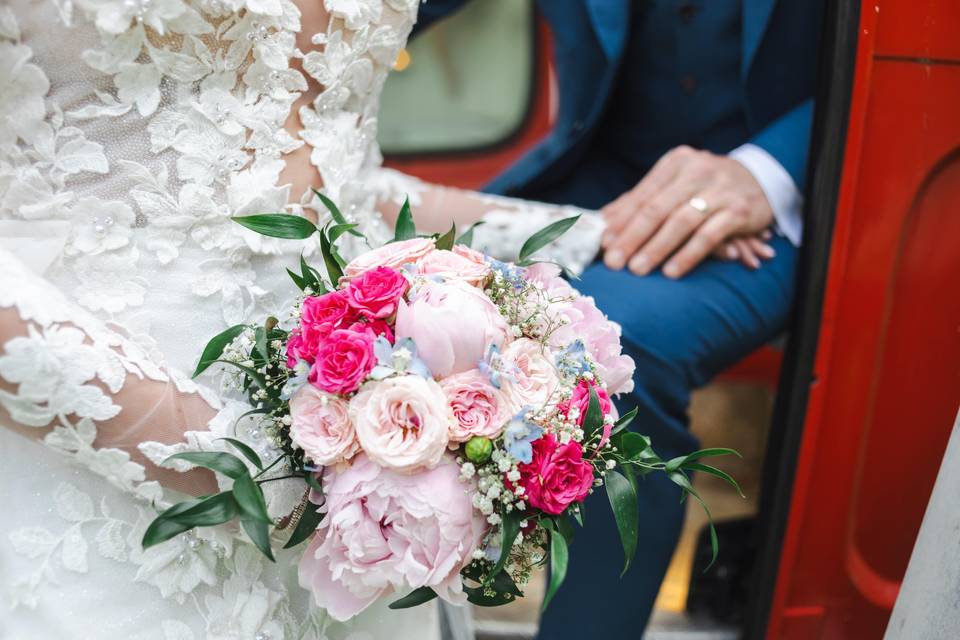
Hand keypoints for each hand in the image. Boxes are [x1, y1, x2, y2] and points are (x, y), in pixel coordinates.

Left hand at [600, 145, 774, 277]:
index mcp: (676, 163)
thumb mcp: (676, 184)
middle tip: (614, 262)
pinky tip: (671, 271)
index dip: (621, 221)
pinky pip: (709, 235)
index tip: (603, 244)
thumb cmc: (707, 186)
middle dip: (632, 237)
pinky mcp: (739, 211)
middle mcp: (697, 171)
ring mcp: (720, 190)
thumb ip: (641, 200)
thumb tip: (604, 221)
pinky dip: (688, 255)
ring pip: (681, 222)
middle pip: (657, 208)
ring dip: (656, 248)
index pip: (642, 195)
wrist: (762, 179)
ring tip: (637, 269)